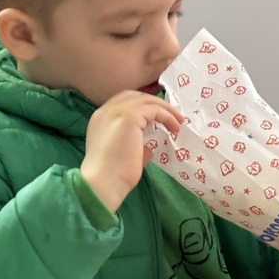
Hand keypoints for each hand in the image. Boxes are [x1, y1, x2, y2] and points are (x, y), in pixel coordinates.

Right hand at [80, 90, 183, 211]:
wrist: (103, 182)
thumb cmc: (112, 176)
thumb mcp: (122, 155)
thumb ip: (134, 146)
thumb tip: (148, 148)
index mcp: (100, 119)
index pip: (123, 102)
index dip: (142, 105)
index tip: (157, 115)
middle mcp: (106, 111)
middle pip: (135, 96)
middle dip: (154, 103)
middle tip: (171, 115)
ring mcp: (117, 111)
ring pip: (146, 100)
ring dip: (165, 109)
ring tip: (178, 122)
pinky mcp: (130, 116)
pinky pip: (154, 109)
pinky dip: (167, 116)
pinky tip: (175, 127)